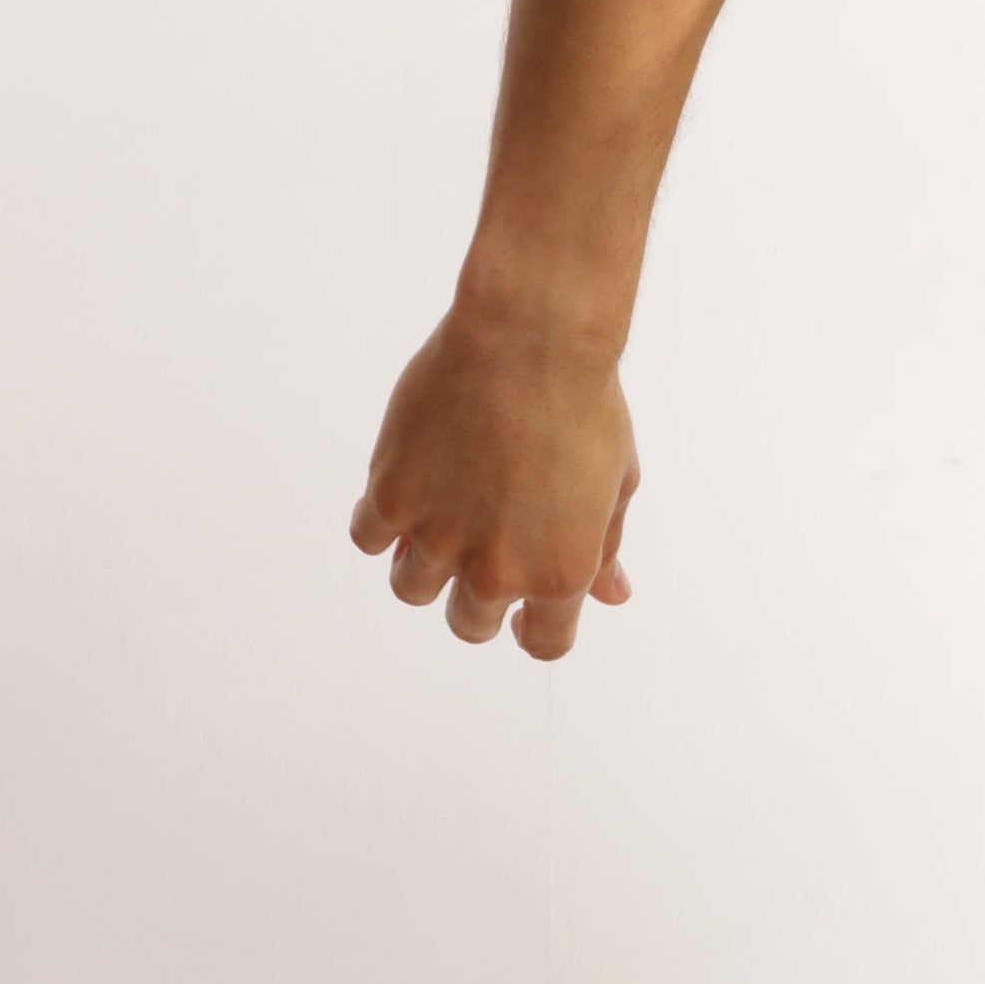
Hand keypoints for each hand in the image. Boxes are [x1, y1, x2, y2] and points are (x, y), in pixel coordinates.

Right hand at [351, 297, 639, 658]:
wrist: (532, 338)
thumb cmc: (585, 403)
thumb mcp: (617, 484)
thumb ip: (604, 548)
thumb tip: (611, 595)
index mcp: (560, 574)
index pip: (542, 644)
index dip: (533, 630)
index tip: (524, 612)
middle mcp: (496, 569)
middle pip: (468, 625)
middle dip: (475, 597)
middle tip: (481, 543)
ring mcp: (439, 536)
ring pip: (410, 588)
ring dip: (423, 562)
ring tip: (442, 514)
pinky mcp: (392, 495)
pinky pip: (367, 536)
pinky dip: (381, 522)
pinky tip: (407, 488)